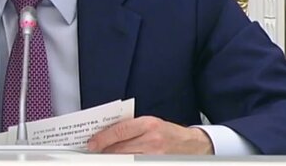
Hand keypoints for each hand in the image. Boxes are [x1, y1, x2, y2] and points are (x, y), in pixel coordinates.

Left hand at [86, 116, 212, 154]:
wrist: (193, 145)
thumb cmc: (169, 133)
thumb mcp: (150, 123)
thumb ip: (130, 128)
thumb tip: (107, 134)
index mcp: (149, 124)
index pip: (120, 131)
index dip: (103, 138)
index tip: (92, 143)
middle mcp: (152, 140)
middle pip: (120, 148)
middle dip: (104, 150)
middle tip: (94, 151)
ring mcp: (155, 156)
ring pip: (126, 159)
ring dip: (113, 158)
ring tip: (105, 157)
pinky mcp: (157, 164)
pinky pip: (135, 164)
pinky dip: (126, 162)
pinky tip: (120, 161)